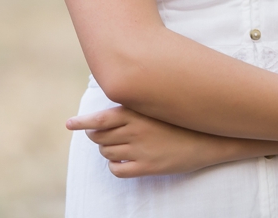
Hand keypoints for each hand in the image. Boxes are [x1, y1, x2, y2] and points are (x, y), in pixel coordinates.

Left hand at [67, 106, 226, 177]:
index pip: (99, 118)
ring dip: (107, 151)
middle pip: (98, 137)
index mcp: (134, 113)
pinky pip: (117, 170)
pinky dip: (115, 167)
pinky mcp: (147, 167)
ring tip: (121, 148)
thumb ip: (131, 108)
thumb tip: (107, 112)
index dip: (81, 122)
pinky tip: (123, 162)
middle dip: (98, 137)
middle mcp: (134, 130)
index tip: (70, 124)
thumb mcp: (154, 106)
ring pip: (106, 153)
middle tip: (106, 136)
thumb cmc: (179, 120)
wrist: (207, 139)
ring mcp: (140, 150)